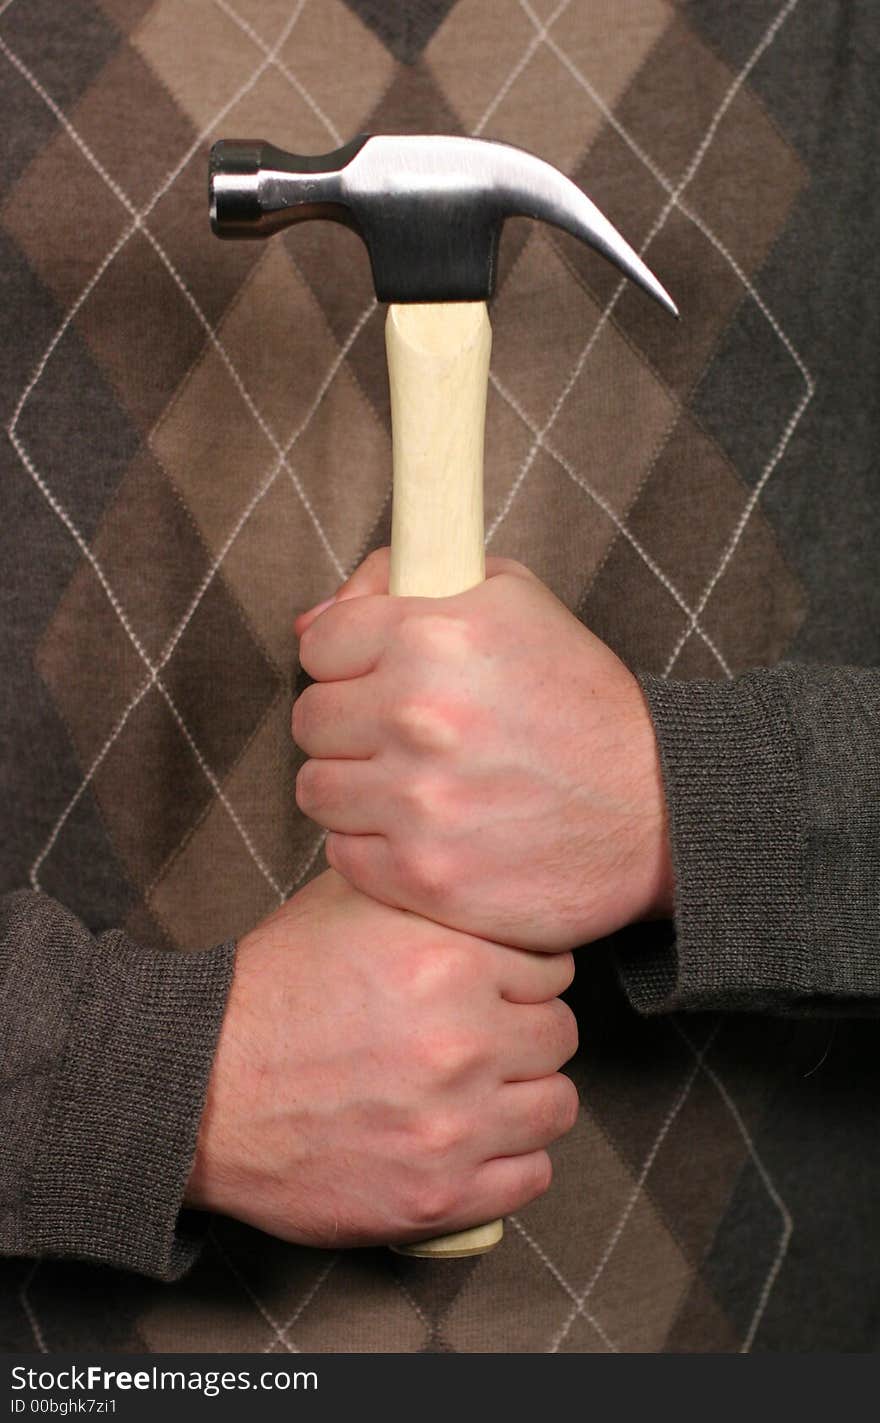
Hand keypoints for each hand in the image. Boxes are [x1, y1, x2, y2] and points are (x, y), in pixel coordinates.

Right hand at [185, 870, 577, 1248]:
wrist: (199, 1087)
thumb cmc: (274, 989)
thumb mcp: (347, 902)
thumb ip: (427, 889)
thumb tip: (487, 880)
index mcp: (448, 962)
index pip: (553, 967)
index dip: (522, 975)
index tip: (494, 988)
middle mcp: (462, 1043)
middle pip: (559, 1033)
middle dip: (525, 1032)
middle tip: (482, 1038)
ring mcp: (452, 1126)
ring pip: (557, 1105)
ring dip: (525, 1096)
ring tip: (481, 1089)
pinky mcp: (438, 1197)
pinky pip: (532, 1176)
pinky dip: (511, 1160)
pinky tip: (474, 1138)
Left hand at [293, 550, 672, 952]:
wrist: (660, 809)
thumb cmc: (582, 702)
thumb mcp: (512, 601)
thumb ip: (404, 582)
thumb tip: (308, 621)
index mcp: (435, 637)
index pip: (318, 645)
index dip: (347, 661)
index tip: (378, 679)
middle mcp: (419, 717)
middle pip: (311, 720)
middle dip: (350, 726)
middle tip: (404, 738)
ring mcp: (418, 803)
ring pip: (317, 789)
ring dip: (356, 788)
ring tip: (415, 787)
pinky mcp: (424, 876)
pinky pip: (343, 854)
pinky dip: (374, 847)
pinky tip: (426, 832)